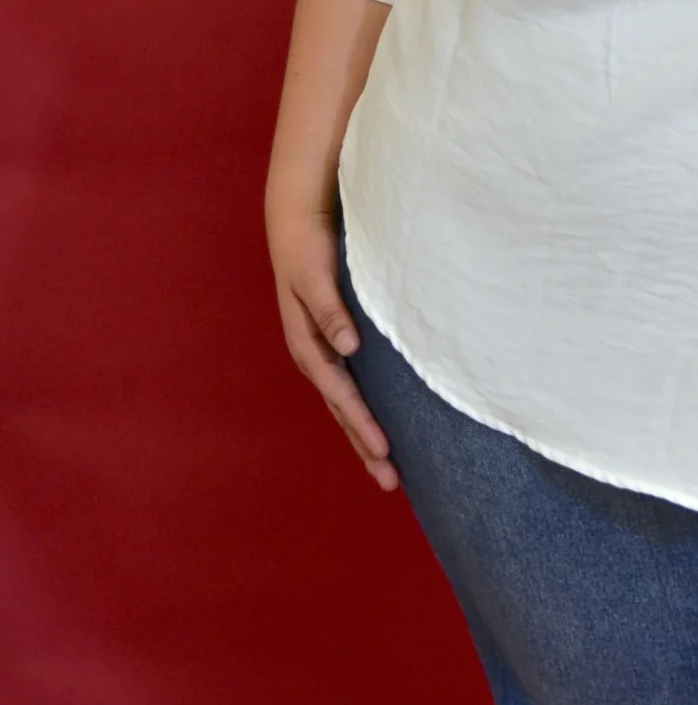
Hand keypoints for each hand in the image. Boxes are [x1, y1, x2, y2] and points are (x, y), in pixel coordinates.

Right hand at [267, 204, 398, 491]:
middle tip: (392, 483)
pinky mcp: (336, 341)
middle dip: (366, 447)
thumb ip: (330, 310)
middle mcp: (316, 355)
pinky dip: (364, 409)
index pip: (341, 395)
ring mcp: (325, 351)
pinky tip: (382, 423)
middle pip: (343, 411)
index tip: (386, 451)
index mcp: (308, 345)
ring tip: (387, 467)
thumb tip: (348, 348)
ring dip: (365, 435)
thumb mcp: (316, 275)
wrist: (298, 220)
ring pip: (347, 404)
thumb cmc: (307, 247)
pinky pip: (351, 386)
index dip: (363, 424)